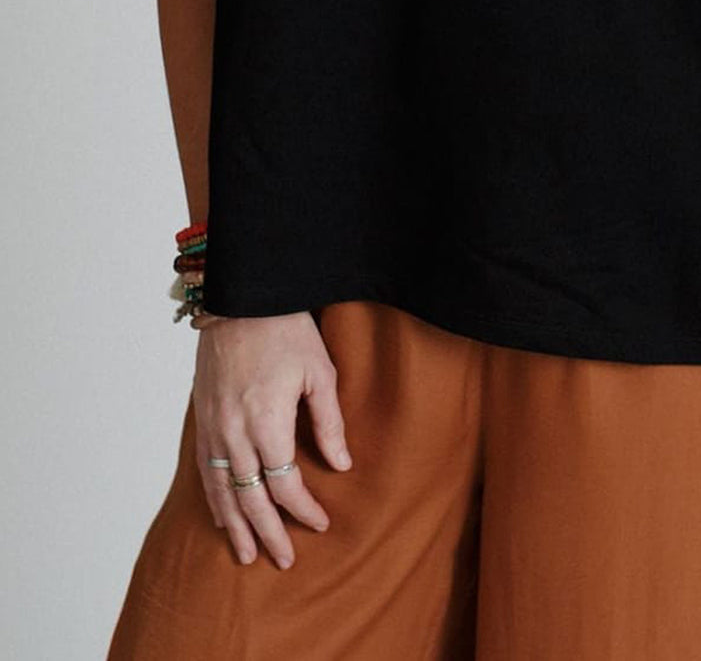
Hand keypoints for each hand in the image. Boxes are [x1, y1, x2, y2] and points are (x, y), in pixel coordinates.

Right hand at [192, 311, 351, 568]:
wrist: (239, 298)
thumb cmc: (285, 329)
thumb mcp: (320, 372)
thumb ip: (329, 422)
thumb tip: (341, 465)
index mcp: (267, 421)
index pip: (285, 483)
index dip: (303, 509)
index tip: (320, 523)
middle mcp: (234, 431)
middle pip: (250, 498)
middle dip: (269, 532)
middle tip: (284, 561)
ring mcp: (213, 426)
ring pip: (221, 491)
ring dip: (235, 525)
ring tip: (247, 554)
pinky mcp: (202, 418)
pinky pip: (205, 471)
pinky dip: (214, 498)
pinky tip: (222, 515)